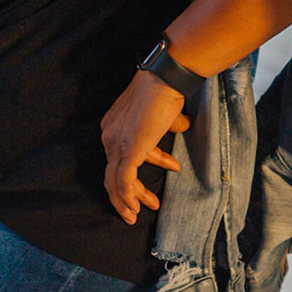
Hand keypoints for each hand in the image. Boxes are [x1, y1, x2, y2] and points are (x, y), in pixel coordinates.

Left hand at [99, 70, 189, 224]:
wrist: (165, 79)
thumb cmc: (166, 89)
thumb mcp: (165, 112)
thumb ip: (168, 123)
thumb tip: (182, 126)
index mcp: (113, 125)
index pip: (120, 156)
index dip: (137, 172)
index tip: (156, 179)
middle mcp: (109, 135)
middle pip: (113, 172)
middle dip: (129, 192)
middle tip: (142, 205)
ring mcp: (116, 144)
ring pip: (114, 182)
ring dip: (127, 200)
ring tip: (140, 212)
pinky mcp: (127, 151)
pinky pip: (123, 182)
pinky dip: (128, 197)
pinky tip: (136, 208)